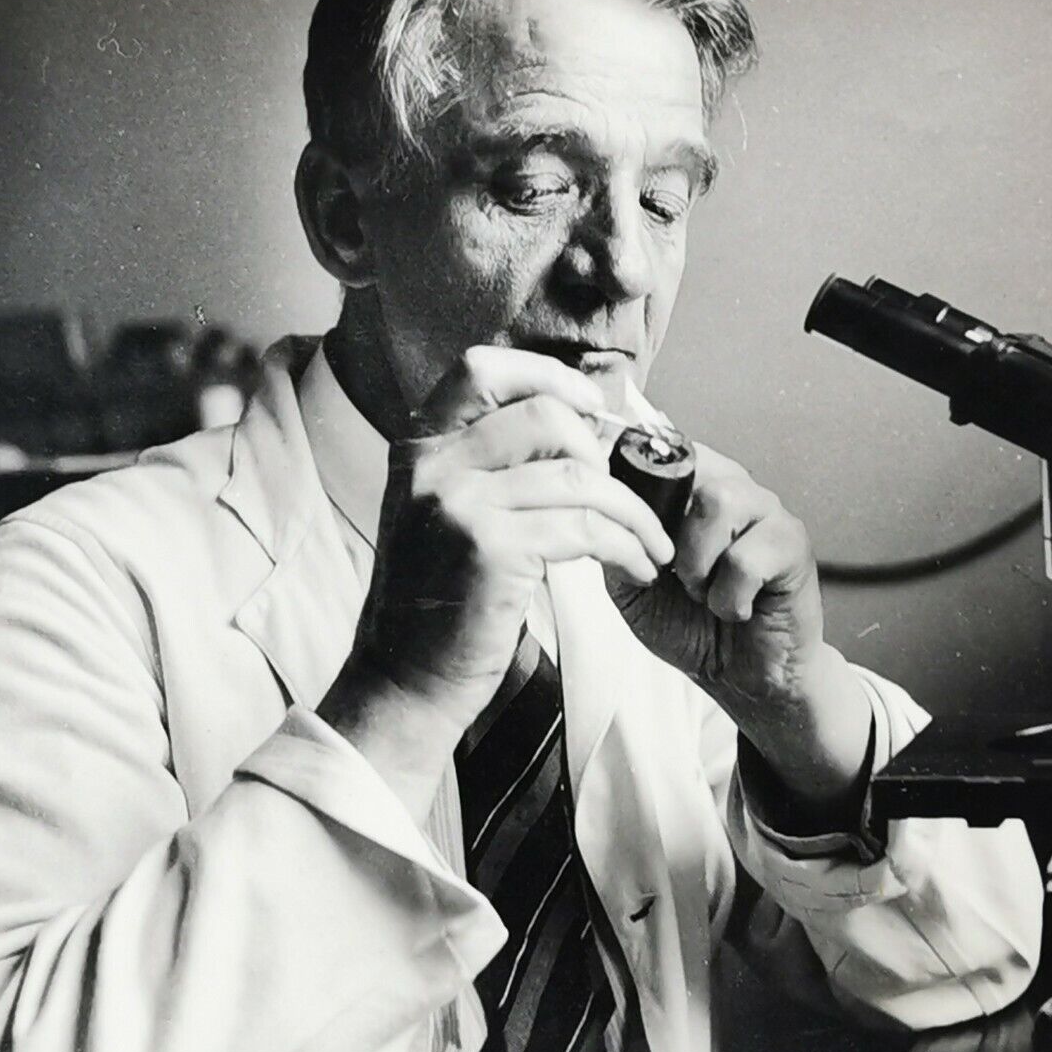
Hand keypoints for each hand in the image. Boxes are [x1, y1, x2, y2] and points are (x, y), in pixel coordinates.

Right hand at [320, 347, 673, 820]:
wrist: (403, 681)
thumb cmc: (436, 604)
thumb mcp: (441, 516)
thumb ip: (485, 468)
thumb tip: (568, 427)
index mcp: (418, 450)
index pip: (480, 369)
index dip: (545, 375)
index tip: (590, 405)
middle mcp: (432, 466)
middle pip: (540, 413)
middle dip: (597, 446)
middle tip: (620, 486)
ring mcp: (458, 505)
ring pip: (574, 476)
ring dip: (630, 509)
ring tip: (649, 541)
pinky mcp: (489, 549)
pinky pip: (583, 527)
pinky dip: (624, 544)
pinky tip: (636, 565)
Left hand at [605, 441, 870, 809]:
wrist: (738, 677)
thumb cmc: (690, 624)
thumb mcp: (630, 582)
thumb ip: (613, 542)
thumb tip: (596, 504)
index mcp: (690, 489)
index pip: (660, 450)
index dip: (637, 487)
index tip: (630, 532)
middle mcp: (730, 487)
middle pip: (687, 467)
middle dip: (665, 533)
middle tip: (671, 575)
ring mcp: (766, 510)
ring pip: (719, 500)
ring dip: (697, 563)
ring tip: (702, 593)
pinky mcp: (793, 544)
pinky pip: (747, 557)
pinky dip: (728, 597)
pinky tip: (736, 609)